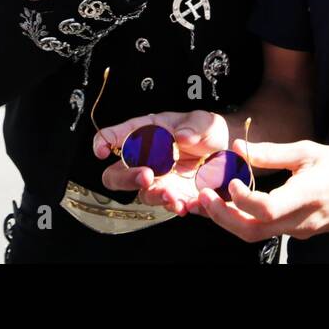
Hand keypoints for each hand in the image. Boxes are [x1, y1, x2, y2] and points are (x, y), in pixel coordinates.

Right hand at [93, 109, 231, 214]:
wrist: (226, 153)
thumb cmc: (207, 132)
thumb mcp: (205, 122)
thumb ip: (194, 127)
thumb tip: (182, 136)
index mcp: (145, 133)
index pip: (115, 136)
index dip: (103, 142)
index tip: (102, 151)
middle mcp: (145, 160)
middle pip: (117, 175)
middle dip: (126, 178)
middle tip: (146, 176)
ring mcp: (157, 180)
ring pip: (142, 193)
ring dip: (154, 195)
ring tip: (170, 194)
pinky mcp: (173, 195)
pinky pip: (166, 205)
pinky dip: (174, 206)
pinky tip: (184, 204)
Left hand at [196, 140, 328, 241]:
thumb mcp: (308, 151)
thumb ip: (271, 152)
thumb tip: (238, 147)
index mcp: (304, 197)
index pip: (265, 209)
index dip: (242, 199)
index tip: (230, 180)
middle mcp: (299, 220)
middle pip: (251, 231)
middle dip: (222, 217)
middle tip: (203, 197)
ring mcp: (299, 230)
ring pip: (256, 234)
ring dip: (230, 220)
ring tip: (212, 200)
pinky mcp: (299, 232)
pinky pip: (266, 230)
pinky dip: (245, 219)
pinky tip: (236, 204)